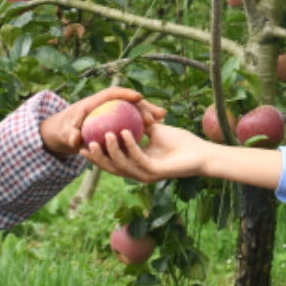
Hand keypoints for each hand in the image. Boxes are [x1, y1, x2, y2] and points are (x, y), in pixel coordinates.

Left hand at [41, 86, 164, 157]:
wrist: (62, 135)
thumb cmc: (61, 132)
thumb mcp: (63, 135)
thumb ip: (69, 136)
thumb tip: (76, 139)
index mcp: (93, 103)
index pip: (111, 94)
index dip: (125, 94)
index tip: (138, 97)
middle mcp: (106, 107)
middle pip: (127, 102)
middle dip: (143, 104)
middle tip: (157, 113)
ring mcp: (112, 114)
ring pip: (133, 111)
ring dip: (147, 113)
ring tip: (162, 118)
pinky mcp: (116, 123)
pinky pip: (132, 121)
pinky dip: (143, 123)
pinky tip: (157, 128)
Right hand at [84, 121, 212, 182]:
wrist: (201, 152)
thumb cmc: (181, 142)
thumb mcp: (154, 130)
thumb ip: (139, 124)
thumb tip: (122, 111)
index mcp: (137, 164)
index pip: (112, 161)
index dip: (96, 154)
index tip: (83, 142)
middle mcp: (139, 172)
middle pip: (112, 167)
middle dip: (97, 157)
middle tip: (85, 144)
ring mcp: (147, 174)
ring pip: (123, 165)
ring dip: (112, 150)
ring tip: (103, 135)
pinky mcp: (156, 172)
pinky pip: (139, 158)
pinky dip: (130, 145)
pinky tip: (124, 132)